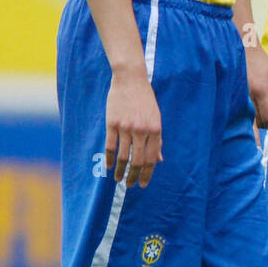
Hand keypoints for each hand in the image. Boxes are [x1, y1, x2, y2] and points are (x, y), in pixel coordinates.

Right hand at [105, 65, 161, 186]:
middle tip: (130, 185)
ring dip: (120, 171)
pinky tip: (108, 166)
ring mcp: (126, 127)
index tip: (144, 184)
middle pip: (138, 160)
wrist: (131, 80)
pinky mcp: (112, 123)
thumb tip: (159, 160)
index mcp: (155, 130)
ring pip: (123, 156)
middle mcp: (142, 130)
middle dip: (134, 176)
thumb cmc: (145, 101)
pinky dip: (108, 159)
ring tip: (119, 179)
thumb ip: (158, 140)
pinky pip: (110, 146)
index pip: (152, 158)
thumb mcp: (156, 119)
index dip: (148, 173)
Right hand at [245, 41, 267, 145]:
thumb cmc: (261, 62)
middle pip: (258, 123)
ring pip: (250, 120)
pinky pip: (243, 114)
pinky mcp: (234, 98)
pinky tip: (261, 117)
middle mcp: (247, 98)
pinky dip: (254, 119)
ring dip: (263, 124)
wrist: (240, 49)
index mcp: (259, 92)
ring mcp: (238, 98)